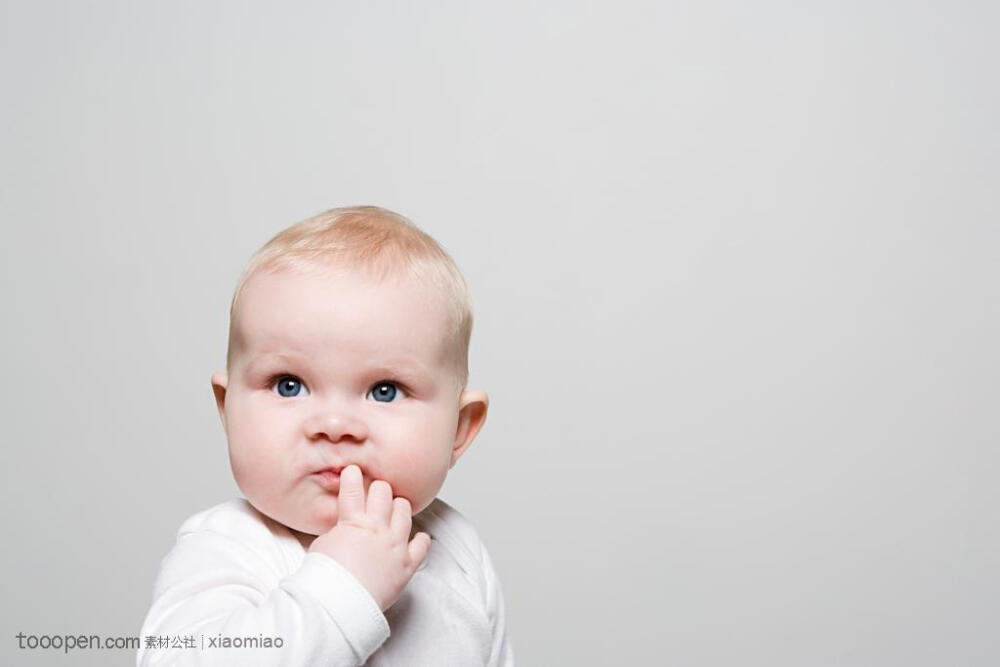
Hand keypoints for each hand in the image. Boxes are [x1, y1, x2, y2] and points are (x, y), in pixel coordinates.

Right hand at [308, 465, 431, 610]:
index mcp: (354, 522)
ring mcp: (395, 544)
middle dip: (378, 489)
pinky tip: (418, 537)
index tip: (353, 471)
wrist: (340, 604)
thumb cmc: (326, 578)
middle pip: (384, 492)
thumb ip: (338, 528)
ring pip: (404, 511)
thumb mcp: (323, 544)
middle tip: (375, 493)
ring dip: (398, 508)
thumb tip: (344, 524)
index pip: (354, 488)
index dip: (353, 476)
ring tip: (393, 510)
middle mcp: (378, 528)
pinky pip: (422, 544)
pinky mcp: (407, 564)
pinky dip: (420, 539)